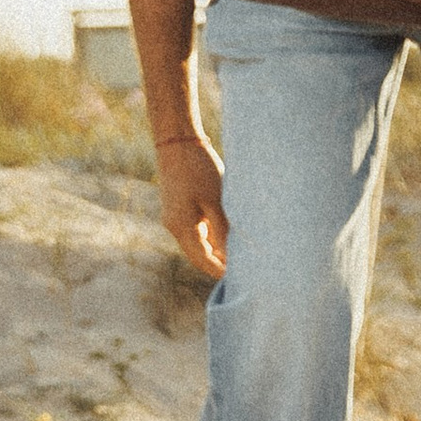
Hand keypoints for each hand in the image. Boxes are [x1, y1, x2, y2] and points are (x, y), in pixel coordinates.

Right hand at [155, 131, 227, 278]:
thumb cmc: (198, 169)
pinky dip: (212, 238)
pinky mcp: (180, 208)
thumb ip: (223, 229)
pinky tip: (229, 239)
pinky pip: (197, 231)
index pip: (203, 260)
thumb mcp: (216, 200)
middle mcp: (175, 227)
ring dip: (217, 252)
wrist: (177, 142)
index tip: (241, 279)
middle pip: (199, 256)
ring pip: (199, 244)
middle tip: (245, 273)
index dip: (221, 271)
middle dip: (219, 265)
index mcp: (182, 227)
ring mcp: (176, 218)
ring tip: (241, 258)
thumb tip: (232, 255)